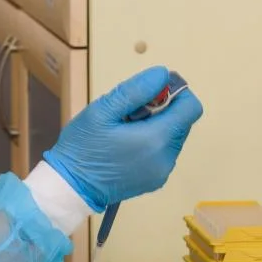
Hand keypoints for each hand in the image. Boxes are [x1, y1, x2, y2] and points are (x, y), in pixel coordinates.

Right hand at [42, 66, 203, 211]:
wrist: (70, 187)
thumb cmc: (83, 147)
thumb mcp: (102, 111)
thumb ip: (135, 90)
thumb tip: (162, 74)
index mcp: (156, 139)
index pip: (191, 108)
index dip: (176, 92)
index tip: (151, 91)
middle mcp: (167, 158)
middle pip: (182, 121)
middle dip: (162, 109)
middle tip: (129, 112)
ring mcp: (162, 172)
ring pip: (173, 136)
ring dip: (156, 126)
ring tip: (125, 129)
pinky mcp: (155, 180)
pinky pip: (163, 152)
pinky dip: (151, 142)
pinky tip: (126, 145)